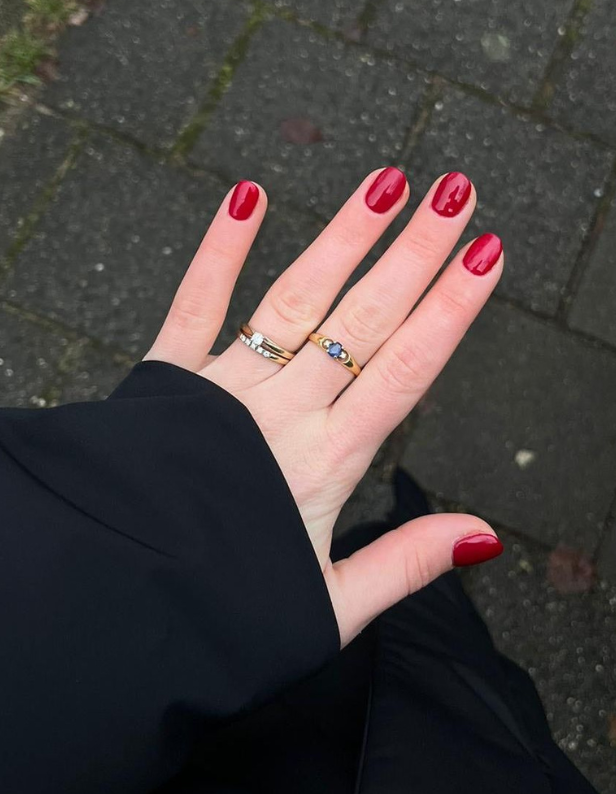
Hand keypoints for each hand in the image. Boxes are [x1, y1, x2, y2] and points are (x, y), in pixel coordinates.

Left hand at [143, 168, 503, 646]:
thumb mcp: (327, 607)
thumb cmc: (220, 609)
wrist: (116, 598)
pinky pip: (196, 305)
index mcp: (325, 464)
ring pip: (294, 300)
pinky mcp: (166, 380)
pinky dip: (219, 252)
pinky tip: (245, 198)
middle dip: (413, 255)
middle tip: (455, 193)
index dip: (449, 310)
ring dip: (342, 239)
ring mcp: (223, 389)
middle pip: (360, 321)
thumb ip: (404, 563)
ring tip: (385, 184)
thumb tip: (480, 534)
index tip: (484, 255)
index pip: (403, 371)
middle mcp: (280, 414)